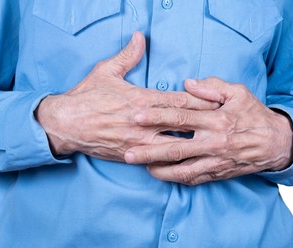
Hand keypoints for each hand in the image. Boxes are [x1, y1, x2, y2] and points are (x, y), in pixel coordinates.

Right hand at [35, 32, 218, 161]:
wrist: (64, 124)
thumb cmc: (86, 97)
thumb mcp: (106, 71)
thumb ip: (128, 55)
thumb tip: (140, 36)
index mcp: (142, 100)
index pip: (180, 100)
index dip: (203, 101)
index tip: (221, 102)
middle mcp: (145, 122)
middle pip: (183, 123)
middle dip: (206, 124)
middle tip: (227, 126)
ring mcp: (140, 141)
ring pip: (175, 145)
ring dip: (195, 146)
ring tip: (216, 147)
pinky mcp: (133, 155)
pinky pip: (160, 161)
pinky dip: (177, 162)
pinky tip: (192, 164)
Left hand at [124, 77, 292, 184]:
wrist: (276, 143)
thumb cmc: (255, 115)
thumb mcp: (239, 93)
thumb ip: (213, 87)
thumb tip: (187, 83)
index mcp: (217, 120)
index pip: (181, 117)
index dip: (157, 116)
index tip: (136, 115)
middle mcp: (214, 143)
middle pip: (175, 148)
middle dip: (149, 150)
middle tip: (127, 151)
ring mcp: (215, 161)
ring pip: (181, 169)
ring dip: (158, 169)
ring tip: (139, 165)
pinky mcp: (218, 173)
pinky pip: (193, 179)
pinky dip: (175, 178)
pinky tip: (160, 174)